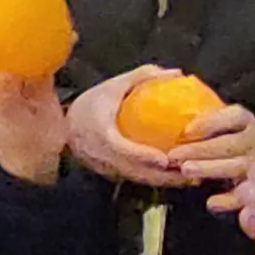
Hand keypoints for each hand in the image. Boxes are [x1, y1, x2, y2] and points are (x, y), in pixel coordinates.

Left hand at [0, 22, 71, 185]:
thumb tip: (7, 71)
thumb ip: (6, 94)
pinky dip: (54, 47)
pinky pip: (44, 59)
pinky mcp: (40, 85)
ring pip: (13, 50)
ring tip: (27, 8)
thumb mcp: (7, 118)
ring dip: (18, 32)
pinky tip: (68, 34)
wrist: (42, 159)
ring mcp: (18, 81)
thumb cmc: (17, 142)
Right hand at [64, 66, 254, 189]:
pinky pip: (137, 178)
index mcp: (101, 135)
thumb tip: (176, 72)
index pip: (123, 150)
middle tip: (189, 172)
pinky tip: (175, 176)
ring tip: (189, 177)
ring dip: (164, 182)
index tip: (164, 159)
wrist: (64, 127)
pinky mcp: (112, 174)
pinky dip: (156, 179)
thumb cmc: (92, 104)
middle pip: (136, 172)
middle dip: (163, 177)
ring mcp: (107, 168)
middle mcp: (104, 157)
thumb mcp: (114, 86)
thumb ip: (142, 77)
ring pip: (139, 179)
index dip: (143, 156)